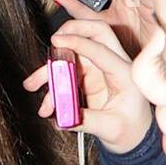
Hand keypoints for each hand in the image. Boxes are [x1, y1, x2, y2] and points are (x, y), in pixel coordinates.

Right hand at [22, 14, 151, 153]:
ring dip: (50, 66)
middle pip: (95, 32)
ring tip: (32, 84)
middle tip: (54, 39)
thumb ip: (86, 121)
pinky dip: (50, 82)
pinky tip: (46, 103)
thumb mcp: (111, 128)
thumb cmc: (130, 129)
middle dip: (72, 29)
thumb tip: (63, 117)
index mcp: (124, 74)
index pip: (101, 49)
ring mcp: (98, 68)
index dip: (77, 42)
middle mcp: (112, 65)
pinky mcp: (86, 76)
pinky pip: (63, 70)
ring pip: (71, 53)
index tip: (57, 41)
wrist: (133, 135)